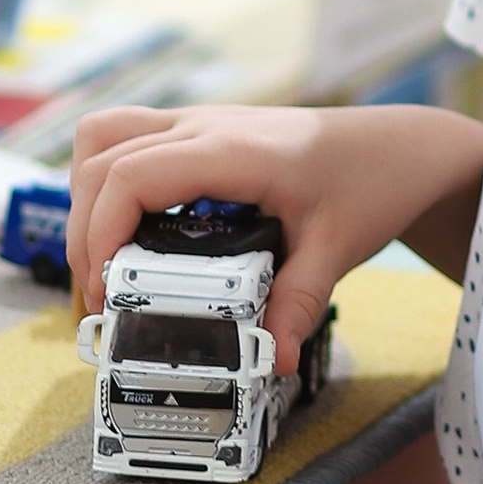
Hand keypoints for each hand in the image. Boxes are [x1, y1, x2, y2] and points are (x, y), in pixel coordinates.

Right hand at [67, 101, 482, 373]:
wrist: (400, 146)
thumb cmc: (372, 182)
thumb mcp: (338, 248)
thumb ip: (300, 302)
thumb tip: (272, 360)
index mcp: (232, 149)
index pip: (130, 175)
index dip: (98, 234)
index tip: (104, 293)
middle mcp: (205, 125)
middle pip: (100, 156)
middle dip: (82, 229)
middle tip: (99, 297)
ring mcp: (200, 123)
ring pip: (105, 137)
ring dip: (87, 197)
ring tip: (105, 264)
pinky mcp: (201, 134)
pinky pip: (130, 142)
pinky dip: (111, 186)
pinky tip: (133, 239)